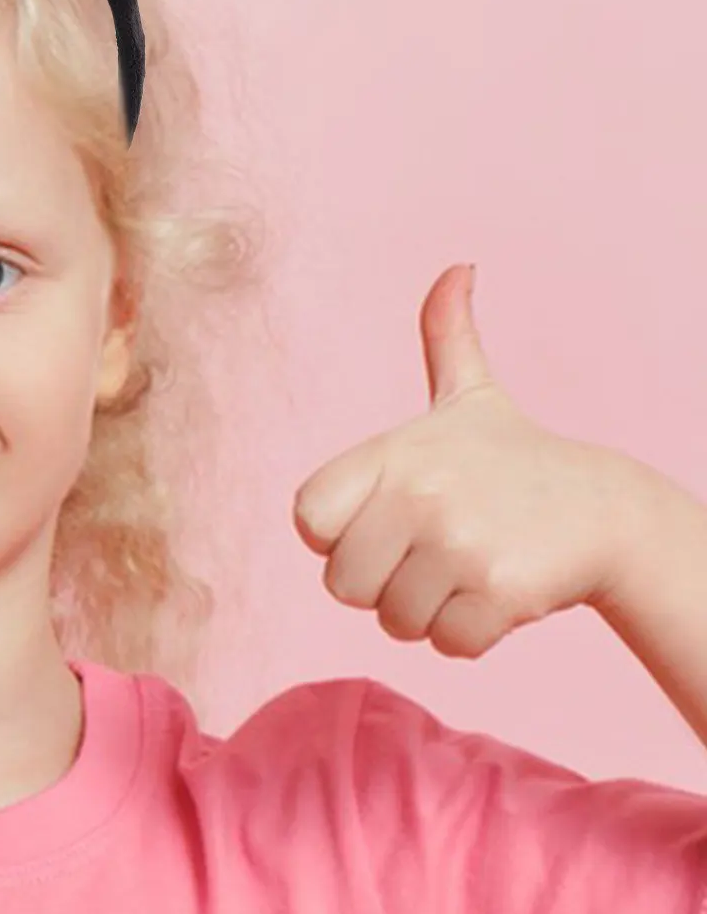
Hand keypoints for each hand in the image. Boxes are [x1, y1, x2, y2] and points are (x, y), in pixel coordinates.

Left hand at [292, 264, 642, 659]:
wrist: (606, 509)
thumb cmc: (516, 459)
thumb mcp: (470, 394)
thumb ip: (446, 334)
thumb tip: (457, 268)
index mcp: (391, 451)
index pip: (308, 521)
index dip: (339, 534)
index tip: (384, 520)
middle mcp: (418, 492)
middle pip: (343, 585)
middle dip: (384, 584)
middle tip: (432, 554)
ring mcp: (457, 543)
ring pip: (395, 621)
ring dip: (429, 612)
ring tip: (468, 569)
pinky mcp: (497, 592)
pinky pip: (446, 644)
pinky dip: (470, 635)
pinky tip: (497, 594)